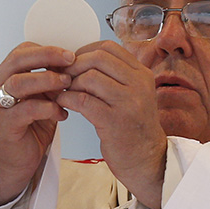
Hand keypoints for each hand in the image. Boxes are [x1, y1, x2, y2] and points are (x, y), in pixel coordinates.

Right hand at [0, 42, 74, 205]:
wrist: (16, 158)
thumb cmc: (30, 124)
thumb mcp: (42, 95)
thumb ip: (51, 79)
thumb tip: (74, 63)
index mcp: (6, 73)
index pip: (23, 50)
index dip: (48, 49)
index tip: (70, 54)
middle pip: (18, 60)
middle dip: (47, 57)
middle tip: (70, 61)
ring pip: (18, 83)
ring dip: (46, 81)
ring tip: (66, 85)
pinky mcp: (4, 124)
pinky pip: (25, 110)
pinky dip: (47, 108)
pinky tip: (61, 113)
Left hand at [57, 41, 166, 208]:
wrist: (147, 160)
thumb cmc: (132, 126)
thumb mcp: (132, 94)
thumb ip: (113, 76)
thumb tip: (78, 58)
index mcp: (142, 73)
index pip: (108, 48)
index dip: (84, 51)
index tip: (72, 63)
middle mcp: (139, 84)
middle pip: (97, 58)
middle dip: (74, 65)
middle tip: (62, 76)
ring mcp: (128, 102)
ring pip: (89, 77)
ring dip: (69, 83)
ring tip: (62, 92)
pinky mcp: (115, 122)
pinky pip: (83, 100)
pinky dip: (67, 99)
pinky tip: (63, 104)